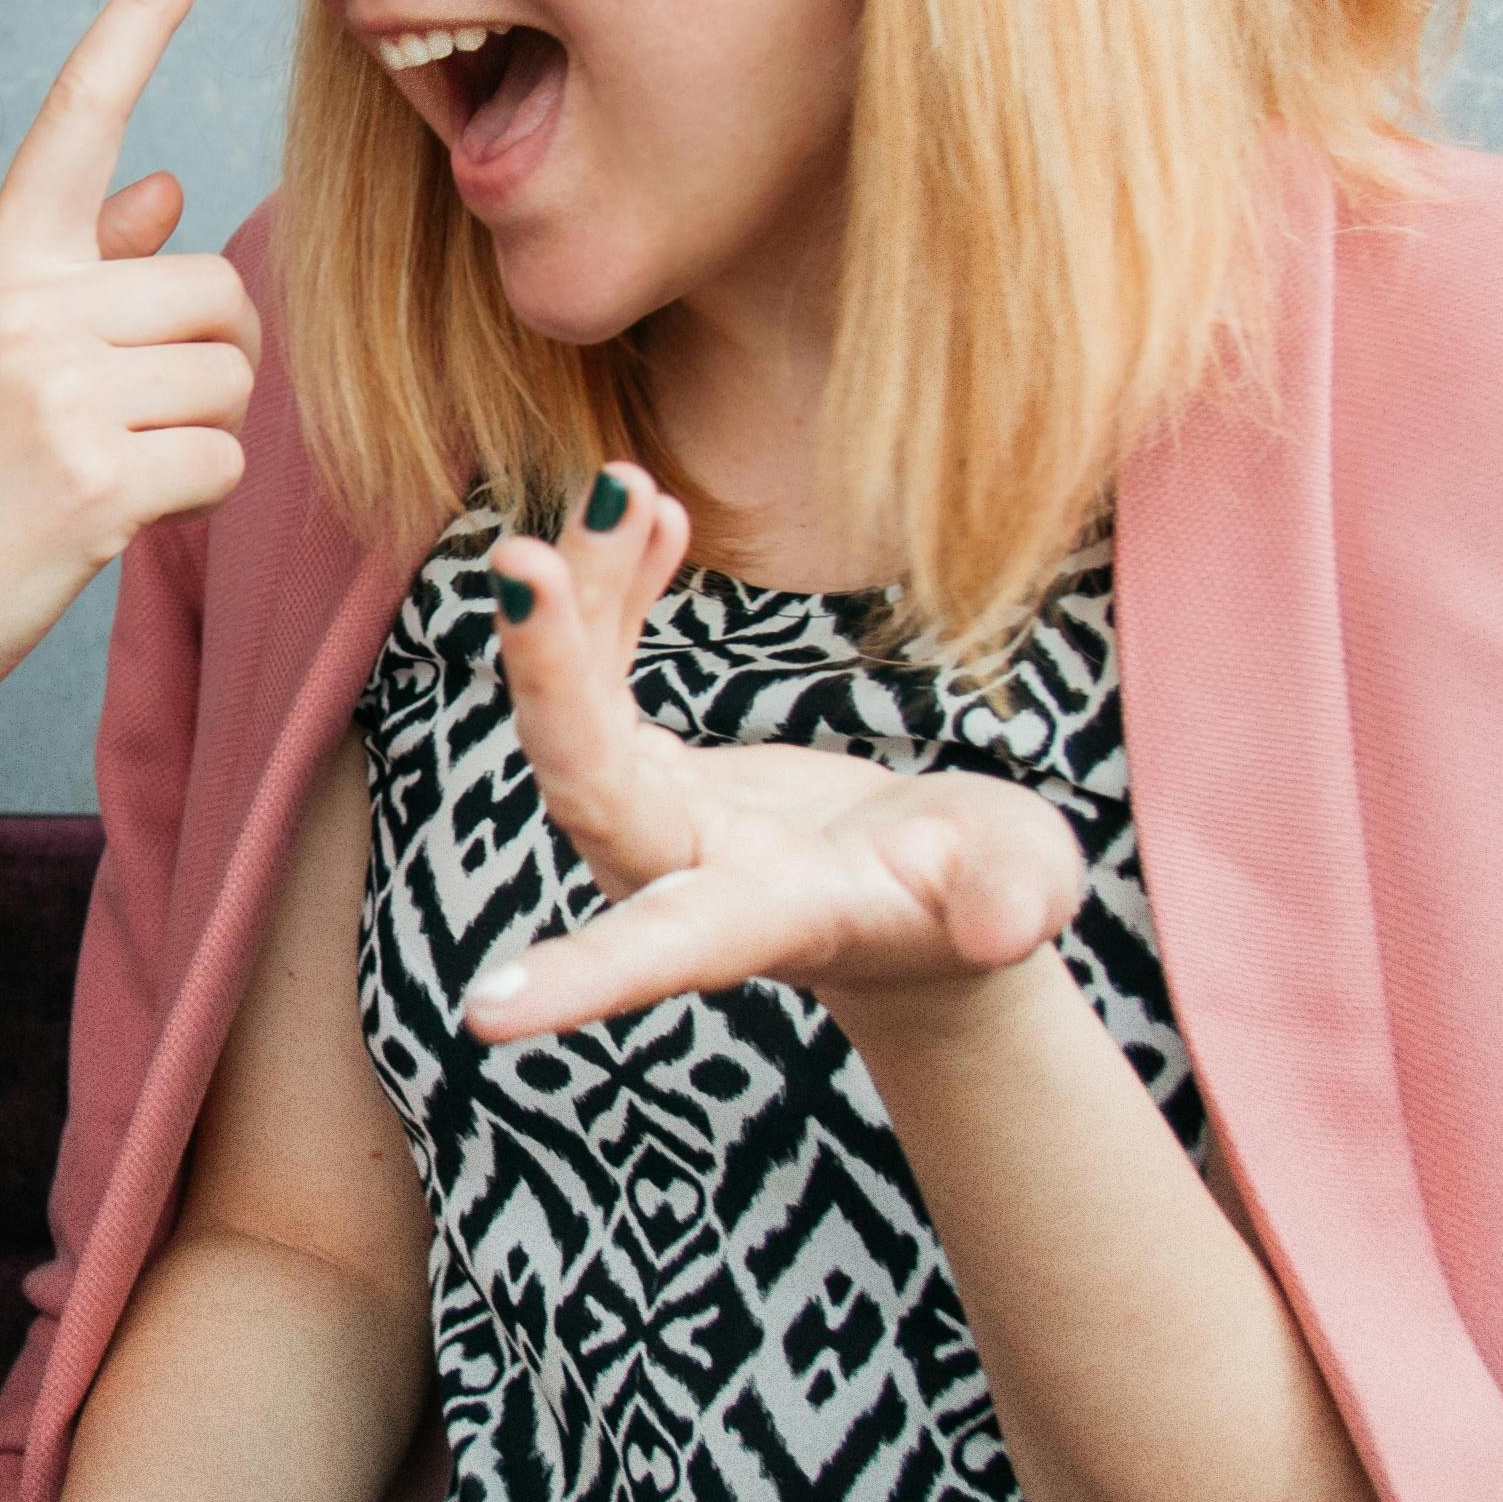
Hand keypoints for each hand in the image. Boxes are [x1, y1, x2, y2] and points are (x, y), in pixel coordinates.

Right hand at [0, 0, 259, 732]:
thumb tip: (167, 185)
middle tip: (135, 416)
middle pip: (220, 285)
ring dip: (204, 432)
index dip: (147, 5)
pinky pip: (223, 461)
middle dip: (212, 358)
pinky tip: (115, 519)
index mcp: (2, 257)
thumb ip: (85, 264)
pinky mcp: (94, 481)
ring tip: (113, 466)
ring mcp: (57, 391)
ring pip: (233, 378)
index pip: (84, 104)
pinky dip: (194, 498)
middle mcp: (26, 303)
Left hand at [458, 473, 1090, 1044]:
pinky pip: (602, 674)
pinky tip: (655, 510)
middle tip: (523, 556)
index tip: (485, 1017)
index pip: (666, 948)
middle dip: (547, 675)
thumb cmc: (982, 902)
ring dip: (581, 598)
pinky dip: (617, 593)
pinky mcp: (649, 767)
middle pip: (587, 782)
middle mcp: (680, 873)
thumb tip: (1010, 928)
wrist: (934, 896)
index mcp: (768, 920)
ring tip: (622, 483)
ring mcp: (652, 817)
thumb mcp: (1018, 888)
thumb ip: (1014, 901)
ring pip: (578, 711)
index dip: (584, 977)